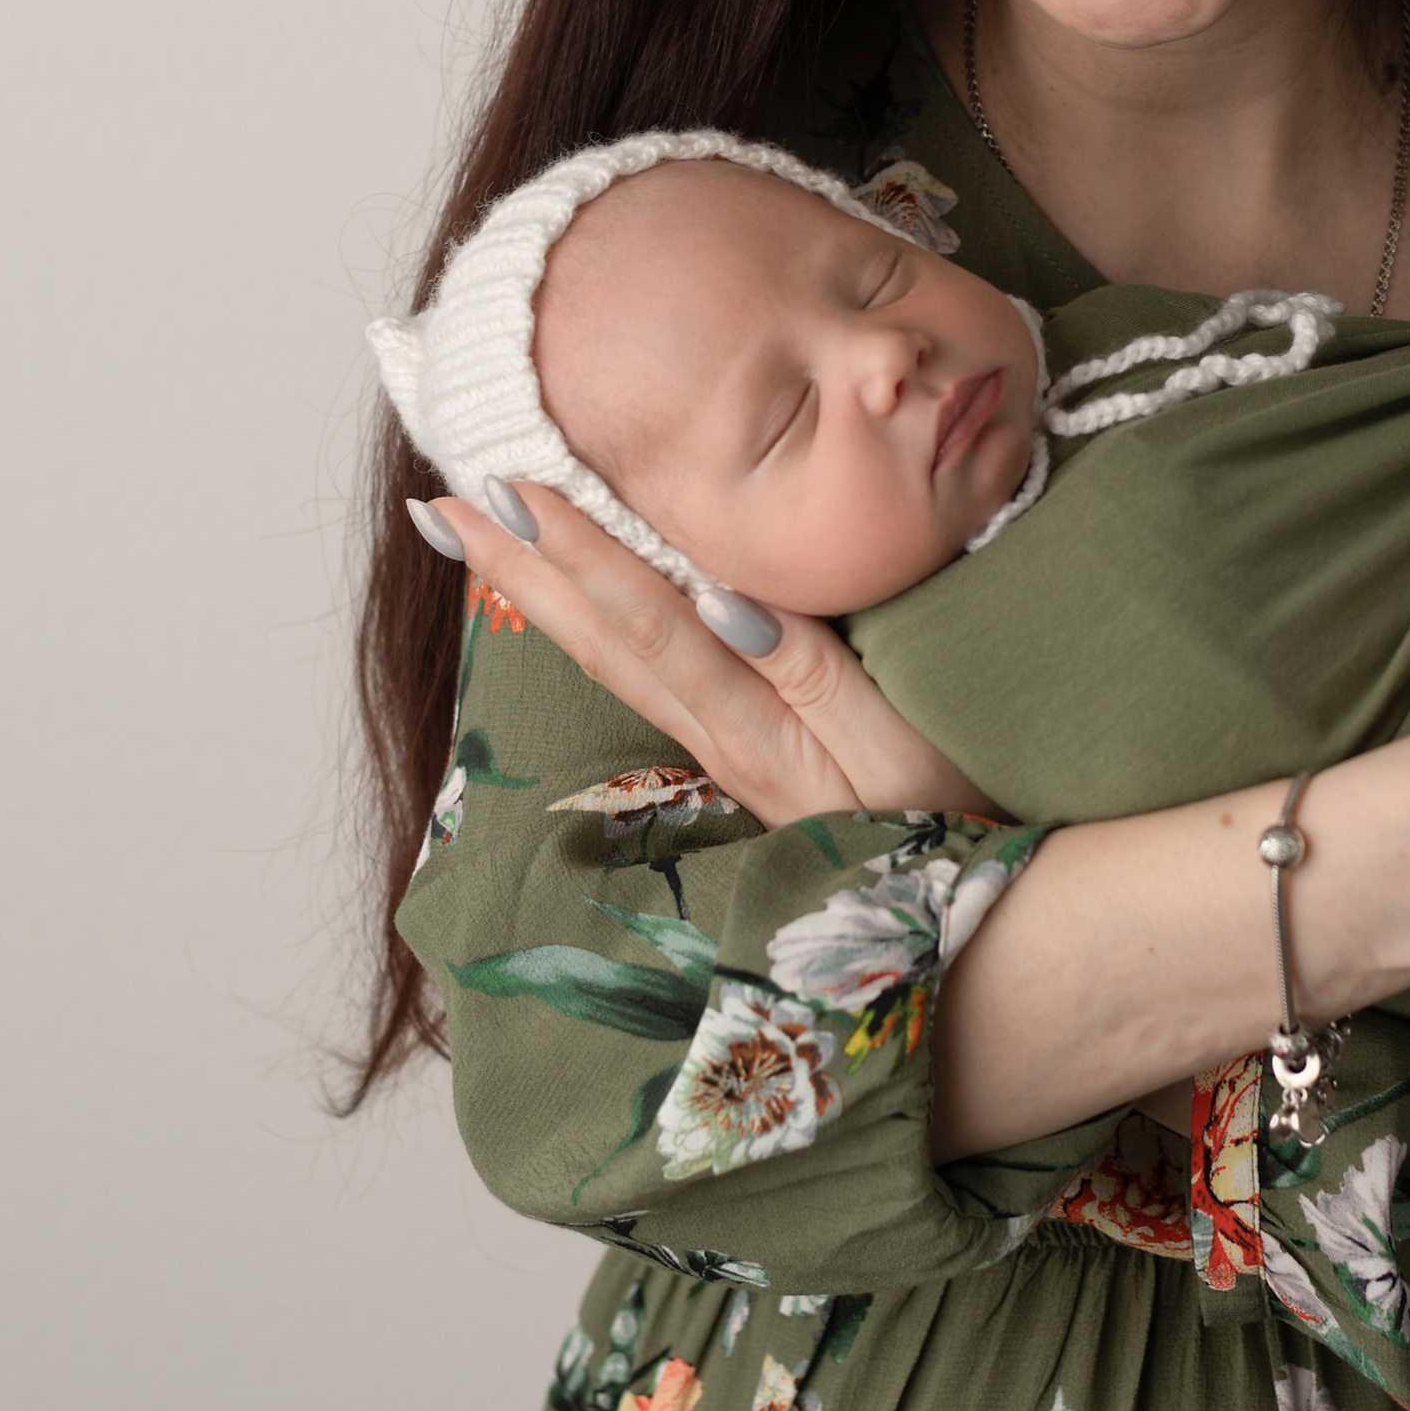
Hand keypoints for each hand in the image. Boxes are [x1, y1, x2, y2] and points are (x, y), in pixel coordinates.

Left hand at [423, 485, 991, 822]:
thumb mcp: (897, 741)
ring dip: (538, 595)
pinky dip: (594, 630)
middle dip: (517, 566)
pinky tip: (577, 609)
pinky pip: (644, 679)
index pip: (646, 619)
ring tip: (479, 539)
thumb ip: (812, 668)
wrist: (971, 923)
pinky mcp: (743, 760)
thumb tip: (719, 598)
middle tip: (437, 503)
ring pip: (608, 660)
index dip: (576, 550)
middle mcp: (717, 736)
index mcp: (750, 722)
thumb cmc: (954, 817)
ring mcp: (723, 753)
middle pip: (597, 639)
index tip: (508, 487)